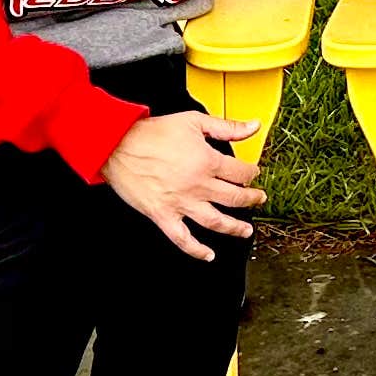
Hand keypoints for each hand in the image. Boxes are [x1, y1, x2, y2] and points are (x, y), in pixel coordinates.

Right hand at [102, 112, 264, 261]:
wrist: (117, 145)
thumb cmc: (151, 133)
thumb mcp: (194, 121)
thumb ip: (227, 127)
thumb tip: (252, 127)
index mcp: (207, 162)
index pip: (241, 173)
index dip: (251, 173)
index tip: (253, 173)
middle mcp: (197, 186)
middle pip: (234, 198)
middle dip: (251, 199)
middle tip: (258, 199)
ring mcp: (181, 203)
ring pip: (216, 222)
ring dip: (235, 228)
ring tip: (245, 231)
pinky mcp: (163, 215)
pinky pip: (183, 239)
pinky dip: (197, 250)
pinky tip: (208, 255)